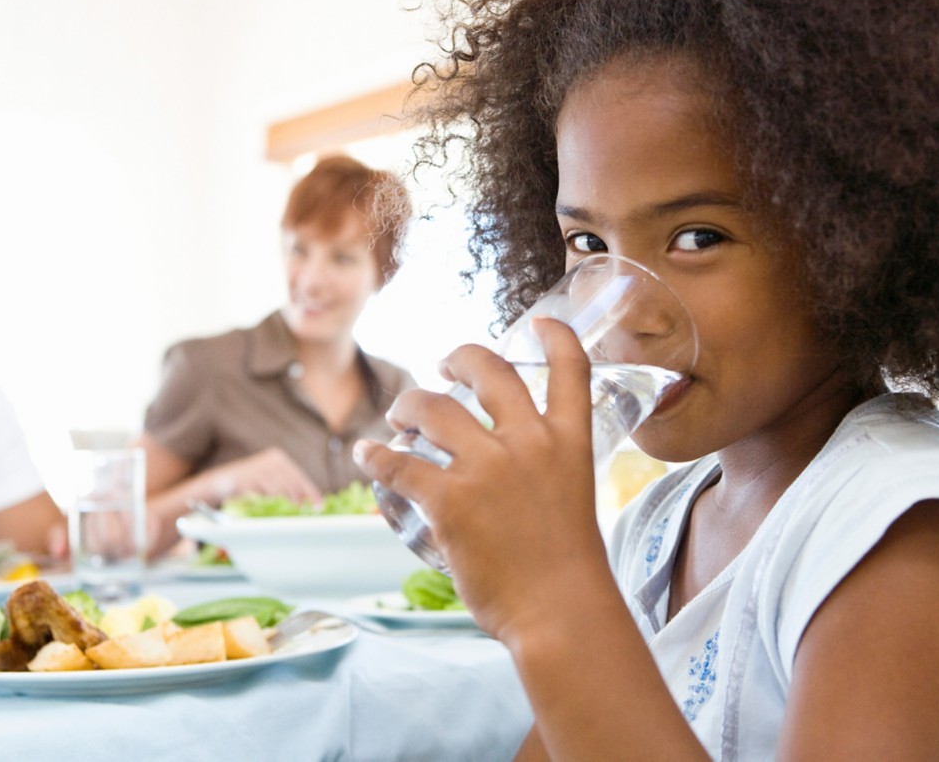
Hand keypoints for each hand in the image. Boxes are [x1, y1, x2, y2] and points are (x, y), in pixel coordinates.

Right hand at [200, 447, 321, 504]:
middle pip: (291, 484)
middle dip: (298, 501)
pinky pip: (260, 494)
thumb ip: (288, 488)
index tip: (320, 506)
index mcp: (278, 458)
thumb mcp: (270, 482)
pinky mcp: (245, 478)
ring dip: (282, 504)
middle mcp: (270, 460)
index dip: (311, 492)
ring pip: (277, 490)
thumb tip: (309, 503)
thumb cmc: (249, 484)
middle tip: (302, 514)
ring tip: (284, 513)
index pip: (299, 477)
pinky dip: (265, 503)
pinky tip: (267, 509)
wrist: (219, 482)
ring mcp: (257, 467)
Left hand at [355, 318, 611, 640]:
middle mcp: (529, 442)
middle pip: (488, 370)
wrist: (562, 614)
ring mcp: (487, 468)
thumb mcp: (571, 503)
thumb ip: (542, 477)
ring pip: (432, 408)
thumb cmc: (569, 573)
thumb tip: (504, 480)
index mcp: (569, 442)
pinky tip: (366, 454)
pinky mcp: (449, 499)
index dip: (555, 337)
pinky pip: (398, 463)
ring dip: (408, 406)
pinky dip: (375, 455)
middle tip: (443, 369)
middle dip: (459, 359)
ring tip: (399, 418)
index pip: (571, 370)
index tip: (538, 324)